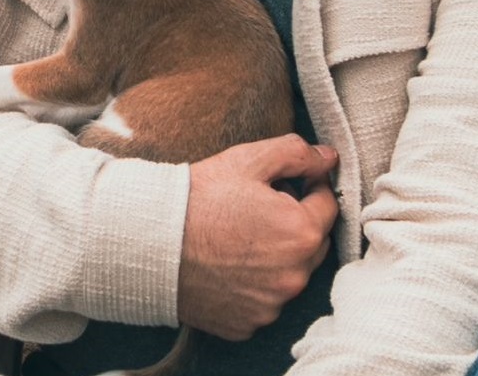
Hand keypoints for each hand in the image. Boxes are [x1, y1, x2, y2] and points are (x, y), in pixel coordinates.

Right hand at [177, 134, 338, 339]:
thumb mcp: (248, 160)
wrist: (149, 242)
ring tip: (240, 236)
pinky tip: (229, 263)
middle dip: (296, 222)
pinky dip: (256, 284)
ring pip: (290, 273)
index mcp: (301, 233)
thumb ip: (297, 154)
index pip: (328, 204)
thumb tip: (328, 157)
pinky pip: (265, 300)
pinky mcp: (248, 323)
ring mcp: (271, 305)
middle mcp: (294, 276)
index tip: (284, 183)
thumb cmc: (199, 198)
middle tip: (259, 207)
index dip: (309, 187)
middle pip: (313, 242)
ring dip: (278, 255)